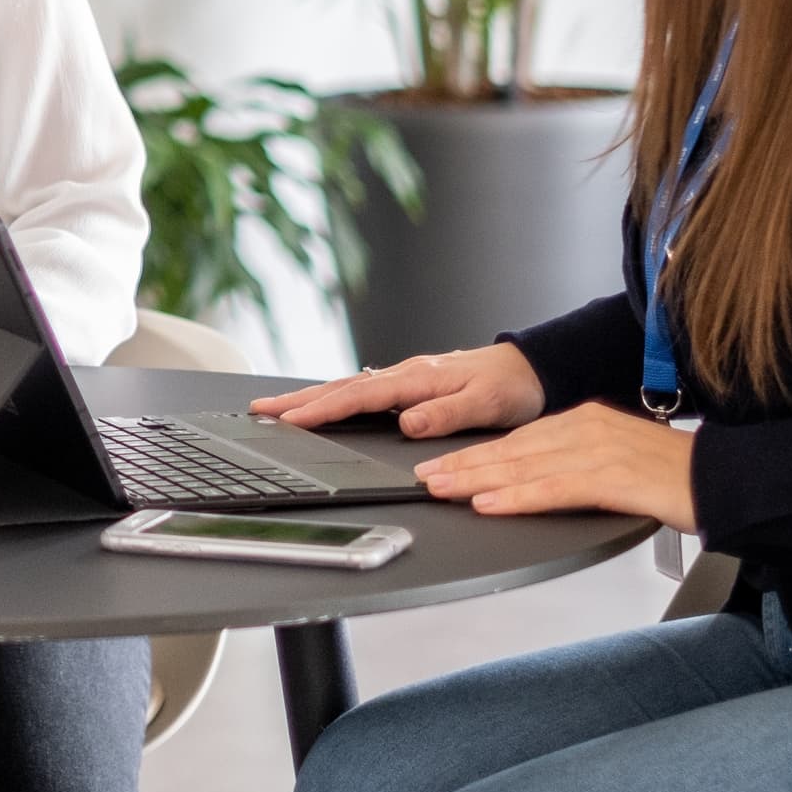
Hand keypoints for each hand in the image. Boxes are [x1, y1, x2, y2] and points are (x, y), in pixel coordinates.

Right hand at [249, 341, 545, 439]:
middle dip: (298, 399)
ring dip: (310, 397)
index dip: (323, 409)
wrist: (531, 368)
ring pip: (348, 386)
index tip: (291, 418)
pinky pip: (362, 389)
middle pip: (342, 387)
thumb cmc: (511, 388)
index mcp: (418, 378)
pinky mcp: (409, 383)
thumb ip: (446, 414)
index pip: (360, 396)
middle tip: (261, 409)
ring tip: (277, 407)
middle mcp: (405, 374)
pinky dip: (334, 396)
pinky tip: (322, 402)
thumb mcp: (486, 405)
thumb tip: (408, 423)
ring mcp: (405, 376)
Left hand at [411, 401, 697, 528]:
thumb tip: (540, 478)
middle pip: (513, 449)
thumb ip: (580, 463)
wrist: (727, 477)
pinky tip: (489, 504)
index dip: (479, 453)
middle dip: (465, 464)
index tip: (445, 464)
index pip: (519, 438)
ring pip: (524, 466)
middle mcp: (587, 427)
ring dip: (477, 480)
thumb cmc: (676, 474)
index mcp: (586, 419)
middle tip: (426, 477)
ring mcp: (598, 450)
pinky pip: (553, 489)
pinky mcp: (612, 477)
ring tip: (442, 489)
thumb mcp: (618, 458)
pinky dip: (517, 497)